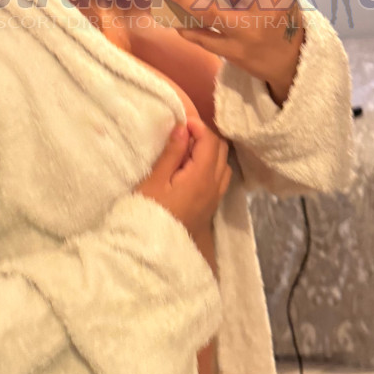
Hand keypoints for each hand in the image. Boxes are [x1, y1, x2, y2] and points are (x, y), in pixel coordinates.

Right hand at [135, 119, 231, 239]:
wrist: (155, 249)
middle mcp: (215, 185)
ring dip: (210, 152)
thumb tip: (183, 128)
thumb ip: (172, 153)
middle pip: (221, 150)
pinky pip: (221, 178)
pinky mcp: (211, 206)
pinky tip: (192, 170)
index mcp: (202, 176)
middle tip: (182, 137)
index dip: (198, 127)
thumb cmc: (150, 212)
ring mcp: (215, 197)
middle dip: (205, 137)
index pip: (210, 141)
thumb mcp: (155, 181)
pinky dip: (212, 166)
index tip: (180, 124)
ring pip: (223, 164)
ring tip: (186, 153)